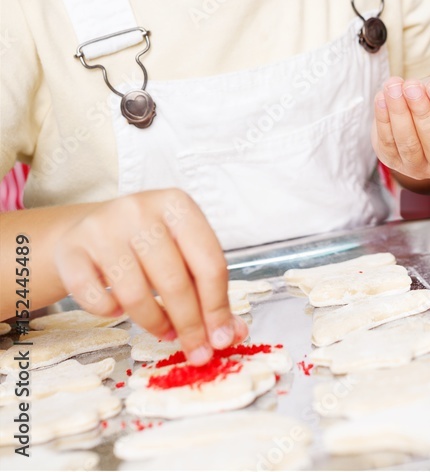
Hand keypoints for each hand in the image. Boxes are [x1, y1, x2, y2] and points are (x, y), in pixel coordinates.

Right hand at [54, 188, 247, 362]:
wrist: (87, 229)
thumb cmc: (145, 244)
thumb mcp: (180, 252)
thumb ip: (208, 289)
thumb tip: (231, 334)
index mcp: (177, 204)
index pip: (209, 261)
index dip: (218, 306)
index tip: (220, 339)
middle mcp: (140, 209)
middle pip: (174, 281)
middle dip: (189, 325)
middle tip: (196, 352)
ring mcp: (103, 227)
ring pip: (135, 294)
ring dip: (153, 323)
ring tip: (162, 329)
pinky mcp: (72, 250)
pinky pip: (95, 300)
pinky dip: (110, 313)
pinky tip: (119, 306)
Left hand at [372, 73, 429, 184]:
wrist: (429, 101)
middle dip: (421, 111)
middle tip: (412, 86)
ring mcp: (419, 169)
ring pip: (408, 145)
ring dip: (399, 114)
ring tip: (395, 88)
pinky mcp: (394, 161)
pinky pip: (387, 143)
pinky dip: (382, 120)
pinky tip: (382, 97)